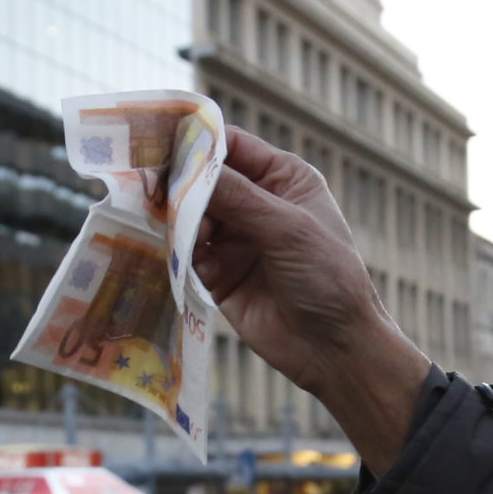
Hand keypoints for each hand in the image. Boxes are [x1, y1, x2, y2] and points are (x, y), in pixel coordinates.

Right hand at [193, 128, 430, 470]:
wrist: (334, 348)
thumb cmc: (327, 278)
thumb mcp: (286, 227)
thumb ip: (237, 196)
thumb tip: (187, 166)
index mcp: (283, 179)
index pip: (231, 146)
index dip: (198, 144)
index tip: (163, 145)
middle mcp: (257, 204)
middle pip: (203, 180)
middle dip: (181, 185)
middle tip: (158, 191)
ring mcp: (236, 240)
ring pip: (190, 216)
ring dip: (179, 220)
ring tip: (180, 230)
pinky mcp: (218, 275)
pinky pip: (187, 253)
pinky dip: (179, 251)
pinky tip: (181, 254)